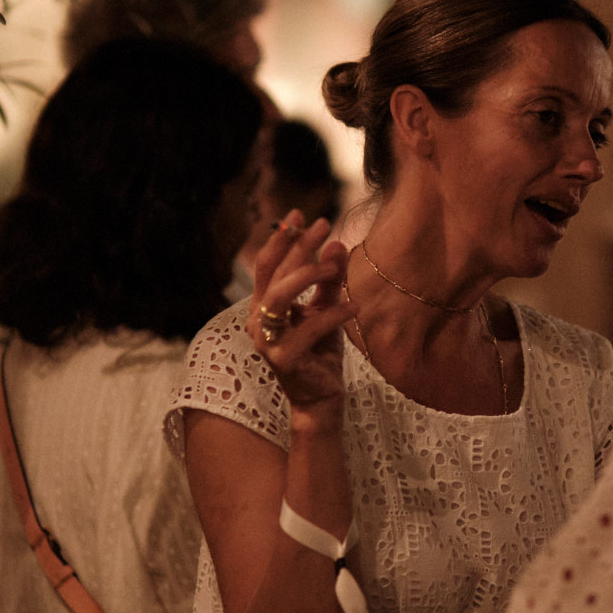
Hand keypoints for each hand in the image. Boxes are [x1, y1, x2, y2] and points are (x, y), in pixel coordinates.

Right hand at [247, 211, 357, 417]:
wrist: (322, 397)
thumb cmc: (320, 352)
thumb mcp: (326, 310)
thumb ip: (329, 281)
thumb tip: (337, 244)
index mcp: (262, 307)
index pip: (266, 266)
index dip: (282, 239)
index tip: (302, 215)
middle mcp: (256, 322)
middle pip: (273, 275)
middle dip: (298, 247)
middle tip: (324, 226)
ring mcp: (267, 341)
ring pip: (278, 297)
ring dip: (306, 275)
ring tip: (334, 266)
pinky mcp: (284, 358)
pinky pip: (309, 327)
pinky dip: (334, 314)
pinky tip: (355, 306)